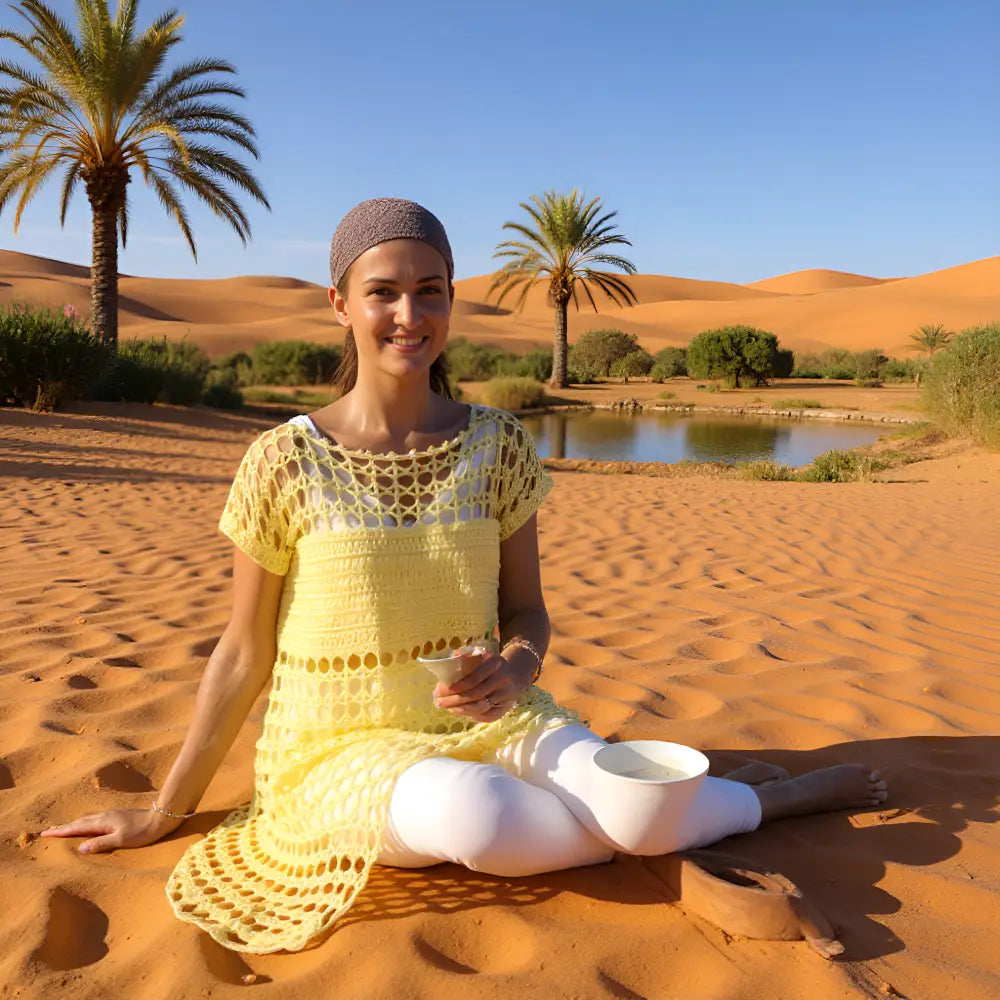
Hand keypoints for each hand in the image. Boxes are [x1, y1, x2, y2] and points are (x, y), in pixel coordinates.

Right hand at [39, 807, 182, 853]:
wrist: (161, 817)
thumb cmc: (142, 831)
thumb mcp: (121, 840)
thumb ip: (101, 844)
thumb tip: (80, 848)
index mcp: (103, 822)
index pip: (77, 827)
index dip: (61, 831)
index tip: (45, 833)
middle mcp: (105, 816)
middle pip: (80, 821)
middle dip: (64, 827)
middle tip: (49, 831)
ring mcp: (112, 815)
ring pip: (87, 819)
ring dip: (74, 824)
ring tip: (64, 828)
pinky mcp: (118, 816)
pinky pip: (95, 819)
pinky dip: (85, 823)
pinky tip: (88, 825)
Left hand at [434, 649, 534, 722]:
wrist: (516, 673)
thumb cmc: (491, 664)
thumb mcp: (482, 655)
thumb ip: (466, 656)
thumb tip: (453, 658)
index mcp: (495, 663)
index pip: (475, 677)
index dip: (459, 685)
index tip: (443, 690)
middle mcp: (503, 679)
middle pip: (476, 694)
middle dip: (455, 700)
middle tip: (439, 702)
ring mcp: (506, 695)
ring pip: (482, 707)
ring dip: (462, 710)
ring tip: (448, 709)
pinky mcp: (507, 707)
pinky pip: (489, 716)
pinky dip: (474, 717)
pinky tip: (461, 713)